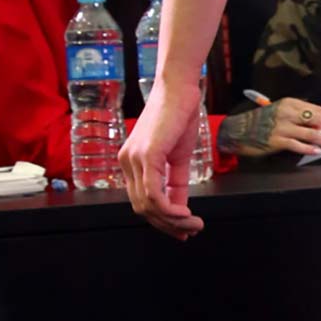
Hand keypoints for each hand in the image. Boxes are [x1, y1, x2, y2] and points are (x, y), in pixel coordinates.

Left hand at [120, 76, 205, 241]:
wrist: (180, 89)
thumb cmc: (179, 116)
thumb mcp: (178, 156)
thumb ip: (175, 182)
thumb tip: (180, 206)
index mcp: (131, 163)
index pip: (142, 201)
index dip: (161, 220)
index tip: (182, 229)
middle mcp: (126, 163)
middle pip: (143, 208)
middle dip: (168, 225)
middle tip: (190, 231)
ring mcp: (133, 160)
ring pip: (148, 206)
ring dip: (173, 220)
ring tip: (193, 224)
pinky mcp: (146, 156)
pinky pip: (154, 194)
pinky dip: (170, 209)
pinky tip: (185, 213)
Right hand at [220, 97, 320, 159]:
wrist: (238, 130)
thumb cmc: (259, 121)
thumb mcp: (278, 110)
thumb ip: (296, 113)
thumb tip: (317, 121)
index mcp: (289, 103)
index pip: (316, 108)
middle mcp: (287, 113)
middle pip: (316, 119)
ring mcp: (283, 127)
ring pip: (310, 133)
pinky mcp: (278, 141)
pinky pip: (298, 145)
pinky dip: (309, 148)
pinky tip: (316, 151)